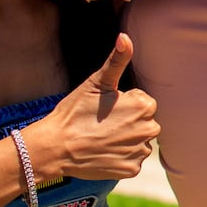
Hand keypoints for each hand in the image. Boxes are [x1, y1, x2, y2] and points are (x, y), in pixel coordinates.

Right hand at [30, 32, 159, 180]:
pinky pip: (131, 160)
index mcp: (145, 106)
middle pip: (143, 122)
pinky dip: (119, 157)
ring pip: (138, 142)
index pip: (141, 102)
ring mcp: (141, 152)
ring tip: (100, 138)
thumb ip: (116, 60)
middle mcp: (150, 130)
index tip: (104, 108)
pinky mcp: (131, 170)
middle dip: (127, 121)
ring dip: (124, 140)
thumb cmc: (75, 111)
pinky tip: (102, 152)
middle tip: (101, 123)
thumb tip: (125, 37)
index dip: (121, 104)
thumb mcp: (97, 82)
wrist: (56, 147)